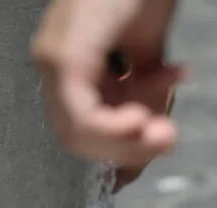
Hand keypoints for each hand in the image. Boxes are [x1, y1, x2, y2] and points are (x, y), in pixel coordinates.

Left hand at [32, 0, 184, 177]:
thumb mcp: (146, 48)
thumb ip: (142, 89)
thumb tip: (150, 131)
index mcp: (66, 66)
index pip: (78, 128)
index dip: (116, 149)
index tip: (150, 150)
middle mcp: (51, 65)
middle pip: (75, 138)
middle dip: (126, 149)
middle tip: (164, 141)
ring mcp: (54, 62)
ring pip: (76, 133)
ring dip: (125, 142)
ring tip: (162, 130)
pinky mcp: (66, 58)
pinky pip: (81, 115)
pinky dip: (114, 128)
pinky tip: (142, 119)